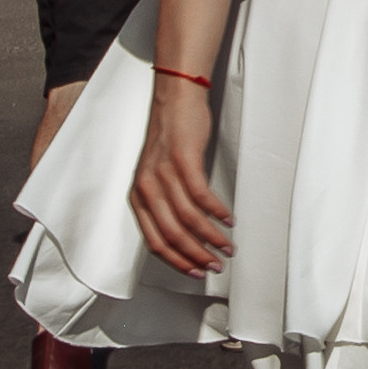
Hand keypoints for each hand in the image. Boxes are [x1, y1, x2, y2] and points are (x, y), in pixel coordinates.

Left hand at [130, 72, 234, 276]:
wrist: (175, 97)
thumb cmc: (170, 136)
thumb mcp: (158, 174)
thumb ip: (164, 201)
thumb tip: (184, 232)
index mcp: (139, 196)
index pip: (154, 241)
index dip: (176, 261)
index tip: (195, 271)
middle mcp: (147, 188)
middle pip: (172, 235)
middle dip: (197, 255)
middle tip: (216, 265)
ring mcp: (164, 173)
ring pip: (188, 219)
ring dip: (211, 237)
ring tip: (228, 246)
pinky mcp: (183, 159)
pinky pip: (201, 195)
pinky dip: (217, 212)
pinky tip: (228, 219)